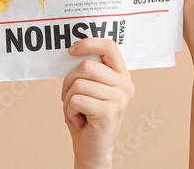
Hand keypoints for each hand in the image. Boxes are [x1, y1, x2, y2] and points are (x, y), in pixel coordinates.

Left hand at [62, 38, 134, 168]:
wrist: (93, 150)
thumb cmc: (87, 117)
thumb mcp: (91, 89)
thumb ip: (89, 71)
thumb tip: (74, 50)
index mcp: (122, 76)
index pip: (109, 47)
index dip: (89, 43)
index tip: (71, 51)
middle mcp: (125, 86)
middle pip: (87, 66)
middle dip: (69, 82)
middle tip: (68, 98)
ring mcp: (119, 99)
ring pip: (78, 84)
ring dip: (68, 100)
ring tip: (76, 112)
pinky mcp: (108, 112)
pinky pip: (76, 100)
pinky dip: (69, 111)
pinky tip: (78, 120)